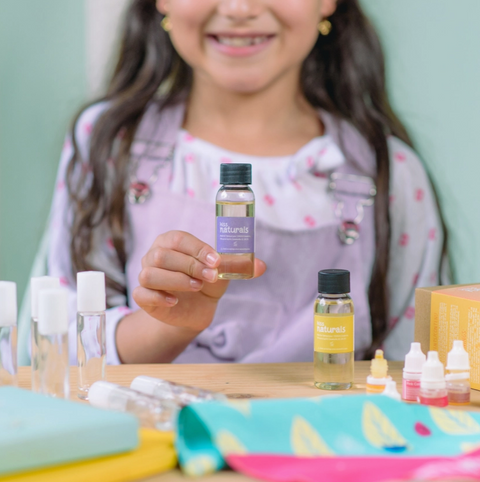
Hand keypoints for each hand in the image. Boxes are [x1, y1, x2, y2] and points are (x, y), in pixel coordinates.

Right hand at [133, 231, 265, 332]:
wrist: (197, 309)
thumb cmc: (207, 282)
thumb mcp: (223, 272)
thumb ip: (238, 266)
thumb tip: (262, 265)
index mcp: (172, 242)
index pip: (178, 239)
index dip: (197, 249)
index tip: (216, 261)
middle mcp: (154, 255)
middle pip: (162, 255)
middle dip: (189, 266)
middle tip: (210, 277)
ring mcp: (146, 275)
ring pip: (149, 273)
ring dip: (176, 280)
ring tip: (197, 287)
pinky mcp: (144, 297)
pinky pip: (141, 293)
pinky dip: (159, 297)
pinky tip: (175, 301)